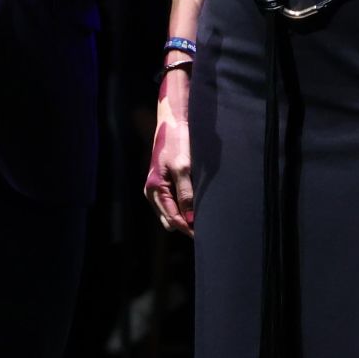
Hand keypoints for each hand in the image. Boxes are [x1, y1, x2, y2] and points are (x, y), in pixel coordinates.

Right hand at [143, 67, 194, 235]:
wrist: (172, 123)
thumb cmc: (176, 142)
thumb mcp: (183, 167)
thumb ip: (185, 194)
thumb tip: (190, 218)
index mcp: (155, 189)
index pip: (172, 218)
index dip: (187, 228)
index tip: (203, 234)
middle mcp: (153, 192)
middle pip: (169, 220)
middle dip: (185, 224)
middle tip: (205, 226)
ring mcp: (157, 189)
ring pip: (170, 213)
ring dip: (184, 216)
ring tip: (202, 216)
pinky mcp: (163, 184)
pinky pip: (172, 204)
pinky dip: (183, 207)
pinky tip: (195, 204)